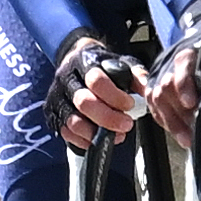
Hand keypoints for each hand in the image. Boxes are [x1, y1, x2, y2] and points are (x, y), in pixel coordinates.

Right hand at [50, 33, 149, 147]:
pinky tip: (99, 138)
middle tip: (126, 125)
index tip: (129, 105)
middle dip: (108, 118)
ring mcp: (57, 97)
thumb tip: (147, 92)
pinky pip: (66, 132)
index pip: (96, 80)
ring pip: (73, 121)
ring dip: (96, 133)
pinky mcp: (53, 114)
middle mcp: (66, 78)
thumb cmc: (103, 66)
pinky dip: (84, 140)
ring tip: (115, 135)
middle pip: (83, 102)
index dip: (115, 96)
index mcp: (84, 62)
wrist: (75, 60)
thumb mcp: (122, 63)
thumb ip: (137, 76)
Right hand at [156, 11, 200, 130]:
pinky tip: (177, 129)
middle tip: (195, 133)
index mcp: (197, 47)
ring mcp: (163, 67)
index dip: (184, 85)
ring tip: (187, 138)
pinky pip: (152, 100)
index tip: (191, 103)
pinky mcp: (158, 76)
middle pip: (165, 86)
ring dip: (171, 121)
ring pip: (156, 96)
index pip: (182, 65)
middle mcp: (174, 56)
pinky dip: (163, 117)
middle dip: (179, 114)